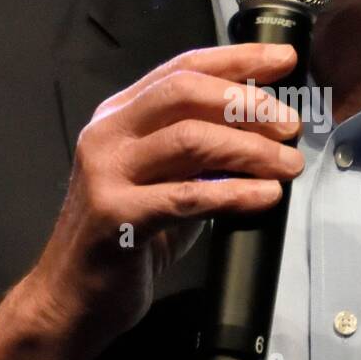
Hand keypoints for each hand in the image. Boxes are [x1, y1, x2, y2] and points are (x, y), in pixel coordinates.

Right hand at [0, 43, 303, 359]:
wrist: (71, 298)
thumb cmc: (124, 240)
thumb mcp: (165, 182)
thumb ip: (202, 154)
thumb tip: (267, 131)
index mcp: (118, 116)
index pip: (182, 69)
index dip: (237, 60)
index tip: (284, 61)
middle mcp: (107, 135)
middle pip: (185, 92)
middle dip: (247, 103)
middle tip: (289, 124)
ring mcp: (106, 174)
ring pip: (190, 139)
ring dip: (250, 149)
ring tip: (288, 164)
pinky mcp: (115, 216)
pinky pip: (187, 196)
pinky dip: (235, 193)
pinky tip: (265, 196)